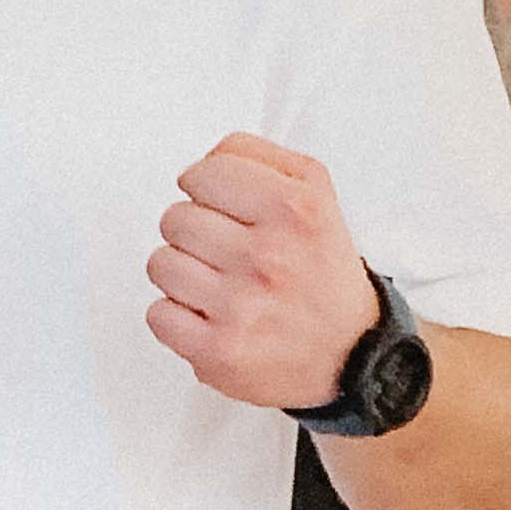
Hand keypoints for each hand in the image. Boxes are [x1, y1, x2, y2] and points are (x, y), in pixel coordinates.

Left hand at [146, 133, 379, 408]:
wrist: (352, 354)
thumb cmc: (322, 272)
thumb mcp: (314, 191)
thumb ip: (255, 156)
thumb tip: (204, 157)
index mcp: (295, 209)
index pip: (204, 172)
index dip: (204, 186)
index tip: (219, 204)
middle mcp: (269, 257)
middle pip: (175, 219)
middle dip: (194, 232)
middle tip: (225, 251)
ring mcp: (242, 307)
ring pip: (160, 264)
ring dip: (183, 273)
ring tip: (218, 284)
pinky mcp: (220, 352)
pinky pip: (158, 314)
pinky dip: (177, 316)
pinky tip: (209, 315)